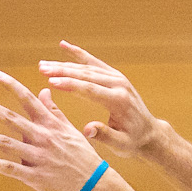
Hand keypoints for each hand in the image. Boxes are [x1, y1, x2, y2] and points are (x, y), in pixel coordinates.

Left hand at [0, 71, 108, 190]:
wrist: (94, 185)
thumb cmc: (81, 155)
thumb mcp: (70, 129)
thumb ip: (54, 110)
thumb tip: (44, 90)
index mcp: (51, 124)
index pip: (28, 99)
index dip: (12, 85)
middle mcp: (43, 137)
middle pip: (10, 118)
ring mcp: (38, 157)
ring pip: (5, 143)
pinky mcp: (35, 176)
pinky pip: (9, 168)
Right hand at [37, 42, 164, 158]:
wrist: (149, 133)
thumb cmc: (133, 142)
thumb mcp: (120, 145)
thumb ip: (104, 136)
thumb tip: (87, 129)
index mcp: (119, 101)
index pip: (90, 89)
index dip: (70, 85)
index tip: (51, 81)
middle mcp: (119, 85)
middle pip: (87, 74)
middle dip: (62, 70)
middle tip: (42, 68)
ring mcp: (117, 78)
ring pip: (88, 66)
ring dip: (65, 64)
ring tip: (43, 64)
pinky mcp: (115, 76)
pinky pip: (94, 62)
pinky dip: (78, 54)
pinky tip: (63, 46)